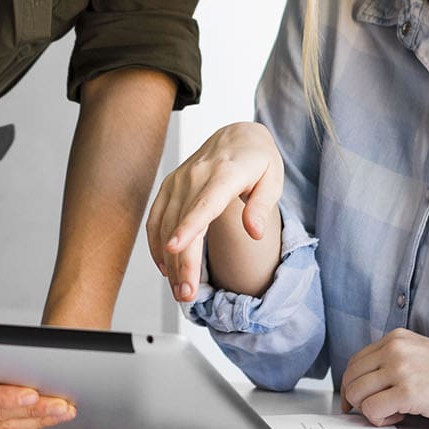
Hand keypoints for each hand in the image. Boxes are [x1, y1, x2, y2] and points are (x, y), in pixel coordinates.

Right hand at [144, 121, 283, 301]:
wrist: (238, 134)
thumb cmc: (258, 159)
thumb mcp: (273, 179)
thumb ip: (263, 206)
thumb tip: (255, 232)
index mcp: (225, 173)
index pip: (204, 204)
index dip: (188, 227)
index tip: (176, 248)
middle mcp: (197, 175)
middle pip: (181, 222)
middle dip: (181, 261)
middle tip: (187, 294)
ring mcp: (179, 179)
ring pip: (165, 224)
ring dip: (168, 259)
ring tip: (180, 289)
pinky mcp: (170, 185)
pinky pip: (156, 217)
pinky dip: (155, 242)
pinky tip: (164, 265)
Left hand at [340, 329, 428, 426]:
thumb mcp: (424, 356)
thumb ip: (397, 362)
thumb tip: (372, 384)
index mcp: (397, 338)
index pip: (355, 361)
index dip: (354, 384)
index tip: (358, 399)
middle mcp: (395, 349)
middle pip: (351, 378)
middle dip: (356, 400)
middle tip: (374, 412)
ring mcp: (400, 369)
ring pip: (356, 394)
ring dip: (369, 411)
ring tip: (394, 413)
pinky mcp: (408, 392)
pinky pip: (371, 411)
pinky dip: (380, 420)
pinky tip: (400, 417)